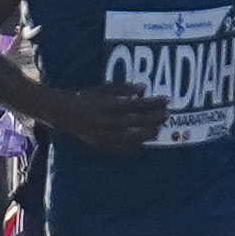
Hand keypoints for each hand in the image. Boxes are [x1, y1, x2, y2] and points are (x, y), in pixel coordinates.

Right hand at [49, 83, 167, 151]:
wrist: (67, 114)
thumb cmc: (88, 97)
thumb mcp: (105, 88)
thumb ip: (125, 88)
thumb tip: (144, 89)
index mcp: (112, 105)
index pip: (139, 104)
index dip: (155, 102)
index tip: (166, 100)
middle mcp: (112, 121)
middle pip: (141, 121)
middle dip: (156, 117)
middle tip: (167, 113)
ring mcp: (109, 135)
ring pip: (135, 136)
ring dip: (150, 132)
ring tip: (159, 127)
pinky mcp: (105, 145)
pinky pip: (125, 147)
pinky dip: (137, 144)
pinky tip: (145, 140)